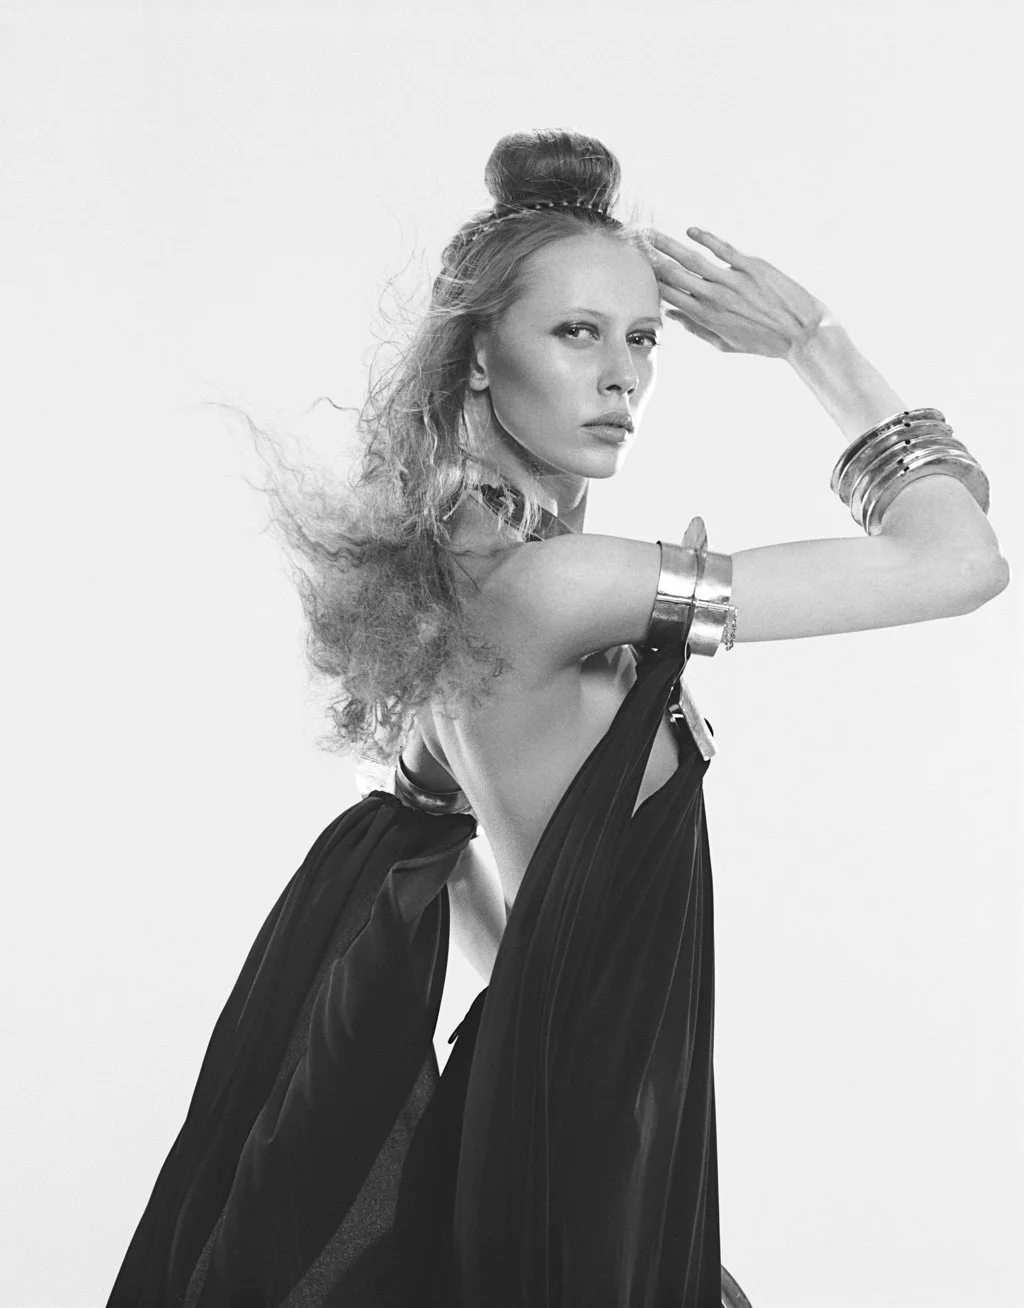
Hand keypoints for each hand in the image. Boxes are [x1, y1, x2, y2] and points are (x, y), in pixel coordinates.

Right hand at [649, 227, 832, 358]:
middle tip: (635, 245)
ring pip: (692, 259)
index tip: (636, 270)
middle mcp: (714, 298)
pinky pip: (722, 249)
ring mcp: (732, 280)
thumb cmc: (764, 342)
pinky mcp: (751, 267)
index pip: (669, 296)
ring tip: (650, 235)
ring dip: (668, 245)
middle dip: (651, 260)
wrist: (801, 332)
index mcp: (706, 317)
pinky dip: (705, 238)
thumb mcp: (726, 344)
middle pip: (674, 275)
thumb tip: (672, 315)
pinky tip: (691, 230)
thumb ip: (697, 329)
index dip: (650, 282)